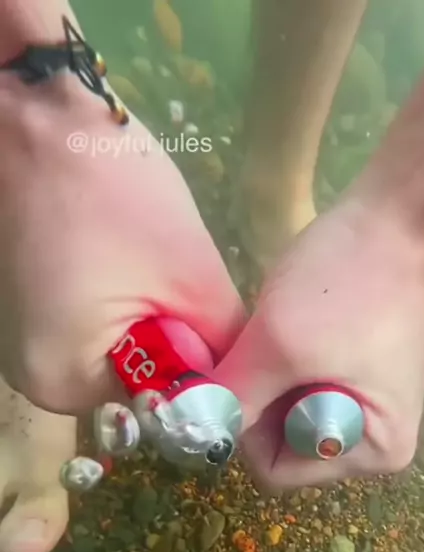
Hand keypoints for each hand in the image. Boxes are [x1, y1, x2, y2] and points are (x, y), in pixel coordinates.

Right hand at [0, 70, 244, 413]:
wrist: (51, 124)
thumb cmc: (119, 197)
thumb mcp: (194, 285)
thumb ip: (224, 356)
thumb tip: (244, 397)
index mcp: (65, 385)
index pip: (161, 411)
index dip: (200, 377)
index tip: (215, 330)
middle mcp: (41, 384)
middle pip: (140, 390)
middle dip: (176, 352)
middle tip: (184, 292)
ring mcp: (34, 350)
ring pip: (126, 363)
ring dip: (156, 333)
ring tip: (155, 276)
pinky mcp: (40, 321)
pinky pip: (102, 339)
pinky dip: (129, 318)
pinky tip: (131, 275)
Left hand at [214, 199, 423, 489]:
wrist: (403, 213)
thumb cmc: (351, 283)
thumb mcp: (281, 344)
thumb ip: (232, 395)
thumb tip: (189, 425)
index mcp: (371, 452)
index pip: (276, 469)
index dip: (245, 428)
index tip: (241, 376)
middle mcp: (371, 442)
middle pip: (281, 443)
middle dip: (257, 398)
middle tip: (255, 347)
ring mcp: (364, 407)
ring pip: (284, 411)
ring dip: (266, 376)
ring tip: (273, 331)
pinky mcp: (355, 374)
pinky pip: (299, 385)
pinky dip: (281, 361)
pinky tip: (284, 325)